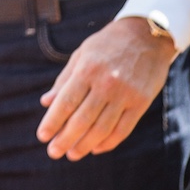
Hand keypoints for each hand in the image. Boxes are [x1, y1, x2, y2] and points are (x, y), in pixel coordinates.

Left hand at [37, 16, 175, 159]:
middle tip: (54, 152)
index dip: (52, 122)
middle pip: (82, 120)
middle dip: (65, 139)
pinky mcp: (141, 102)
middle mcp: (106, 84)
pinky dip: (108, 142)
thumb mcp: (81, 55)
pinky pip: (123, 129)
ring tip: (72, 154)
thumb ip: (64, 80)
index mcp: (87, 70)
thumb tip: (45, 103)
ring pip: (102, 128)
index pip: (65, 103)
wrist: (147, 34)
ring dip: (85, 145)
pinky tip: (96, 148)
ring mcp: (125, 94)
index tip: (42, 137)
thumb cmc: (107, 44)